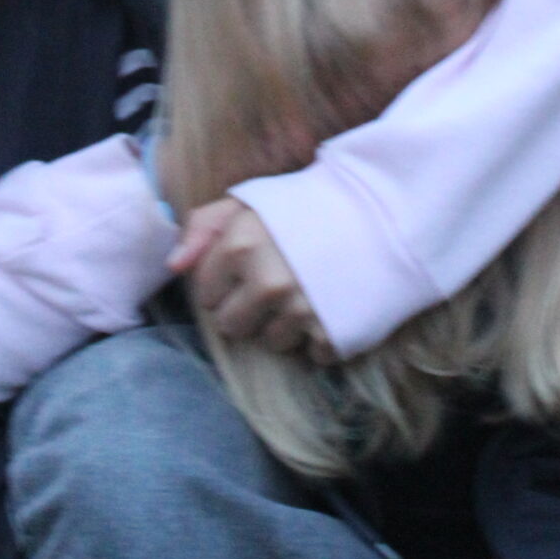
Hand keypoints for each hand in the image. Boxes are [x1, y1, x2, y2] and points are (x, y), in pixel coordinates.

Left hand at [168, 199, 337, 359]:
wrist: (385, 212)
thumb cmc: (310, 206)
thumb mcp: (251, 202)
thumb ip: (204, 227)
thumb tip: (174, 266)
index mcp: (240, 246)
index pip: (206, 295)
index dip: (225, 282)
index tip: (248, 269)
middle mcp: (266, 282)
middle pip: (231, 327)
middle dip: (248, 310)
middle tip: (276, 285)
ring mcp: (300, 311)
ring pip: (270, 343)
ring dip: (284, 325)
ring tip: (306, 293)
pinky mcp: (332, 334)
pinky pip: (311, 356)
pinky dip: (320, 338)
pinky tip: (330, 307)